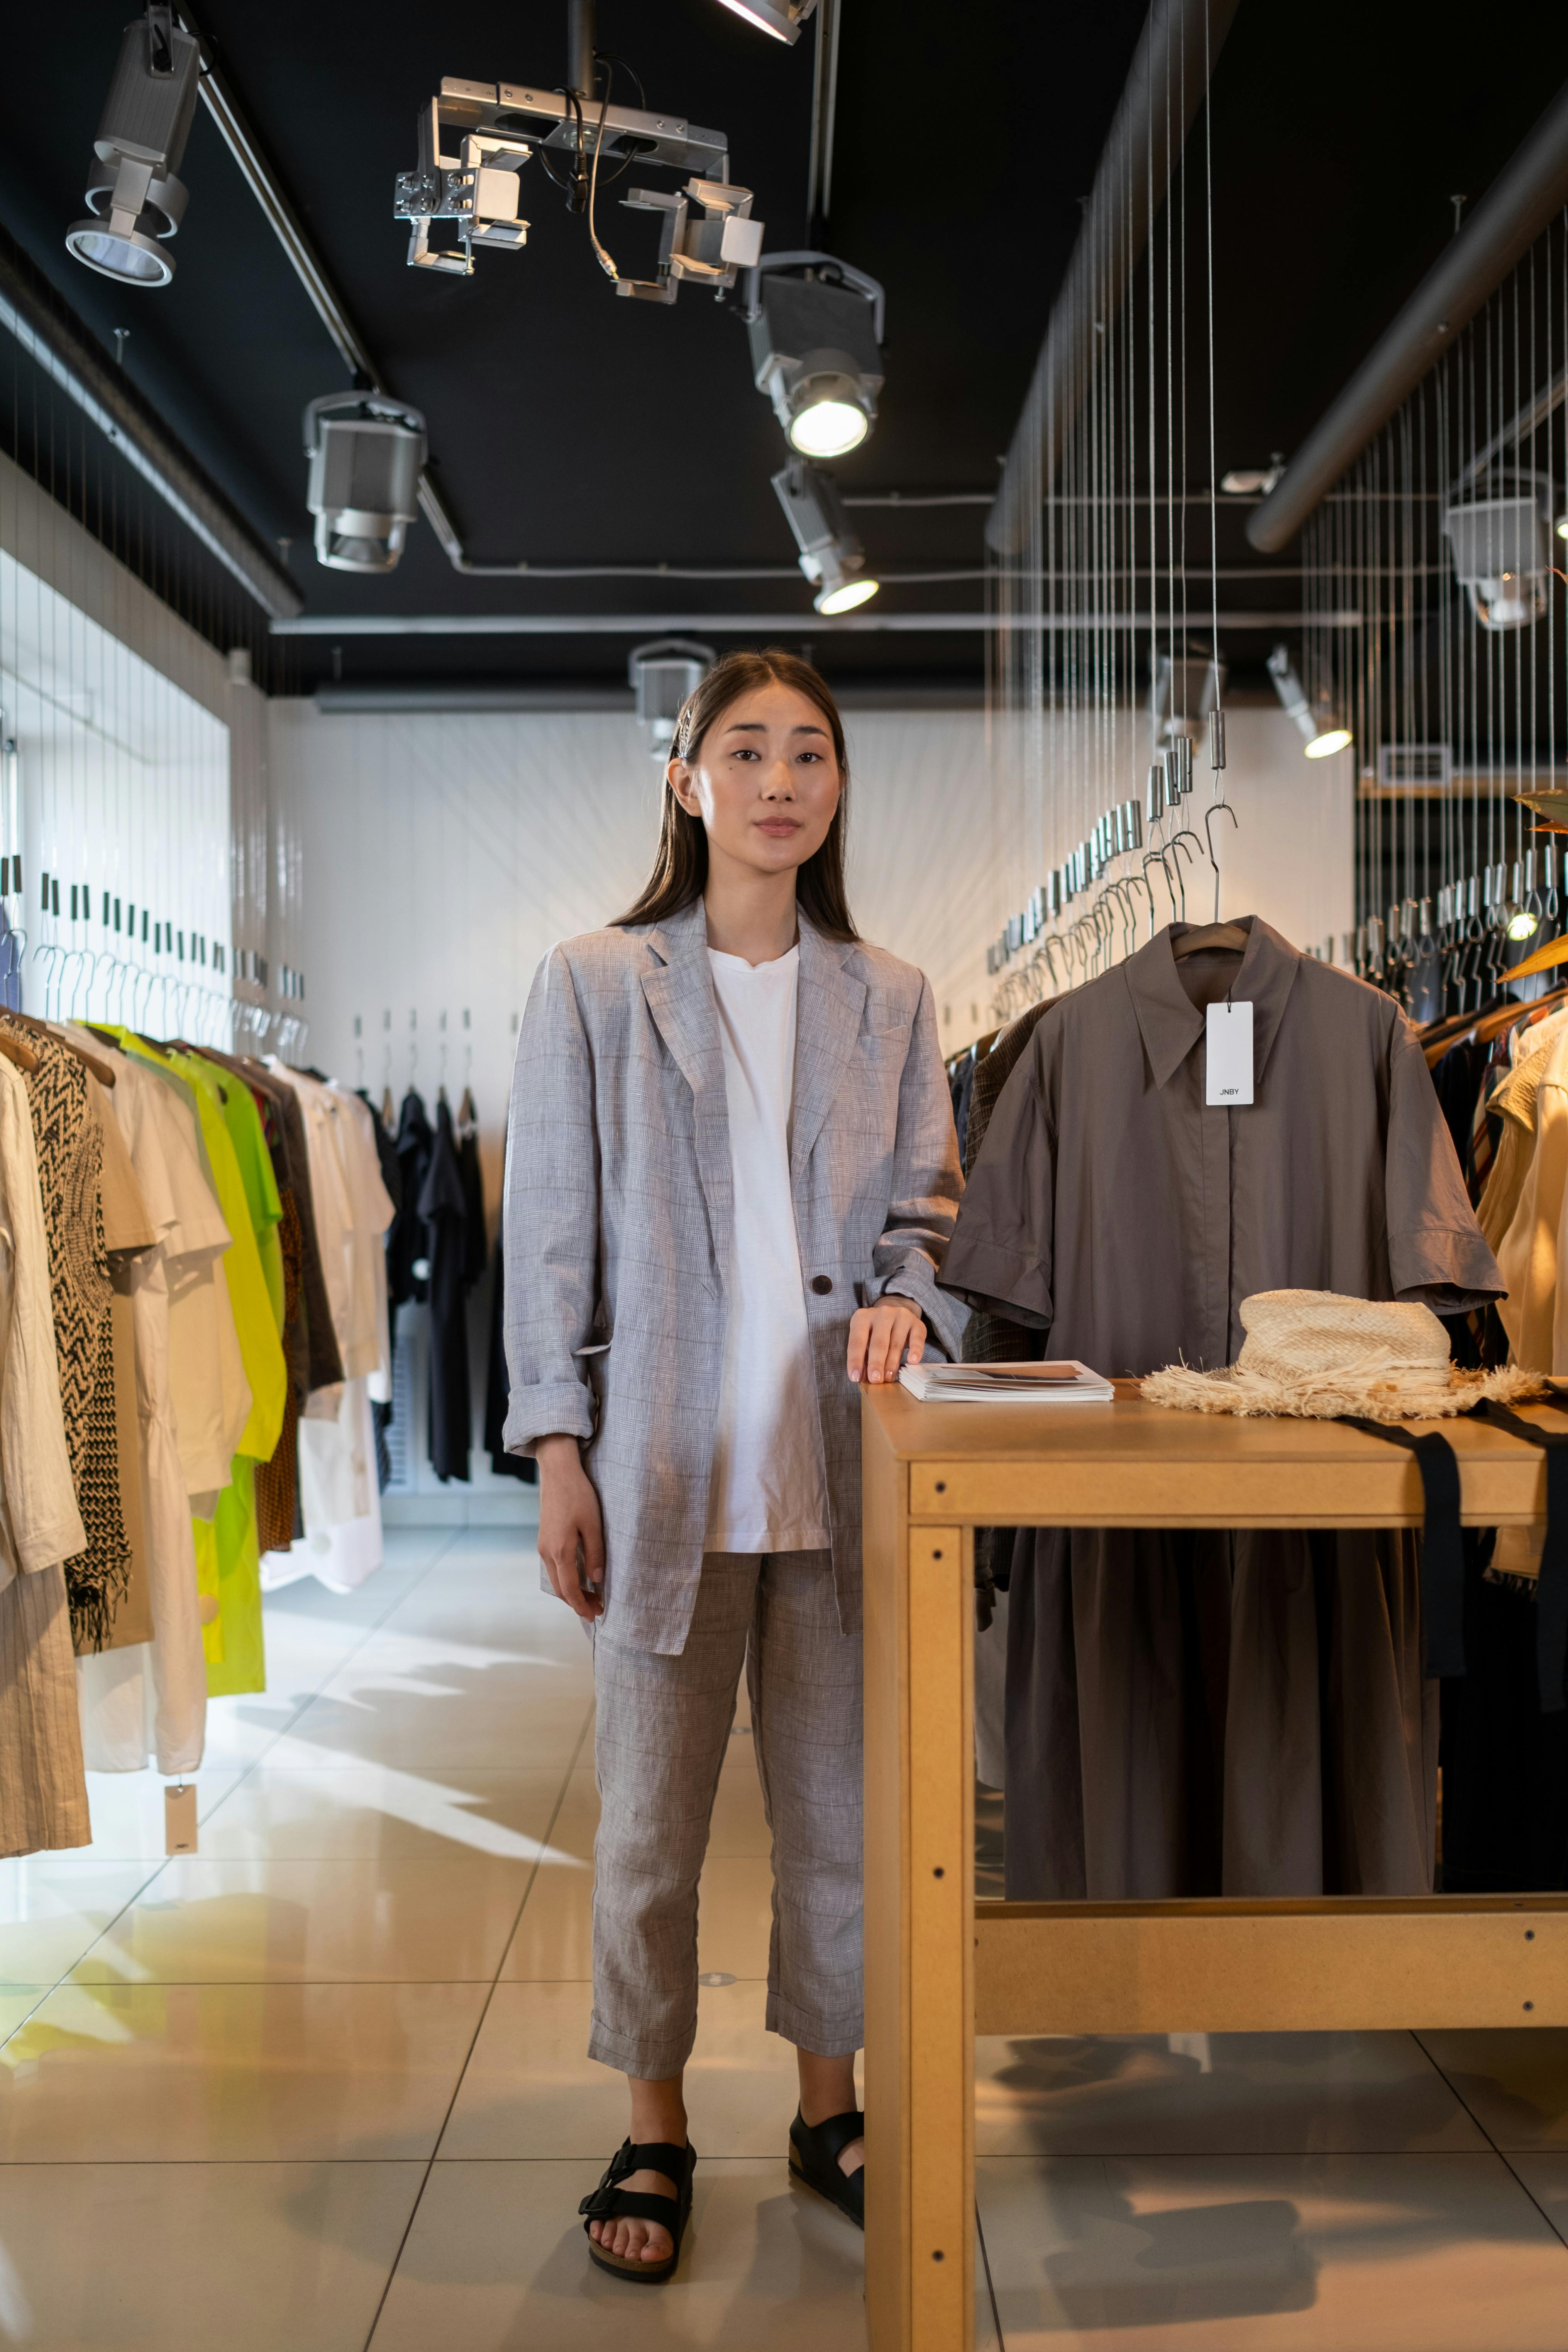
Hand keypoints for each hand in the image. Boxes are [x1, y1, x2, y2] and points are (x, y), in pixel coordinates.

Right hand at [536, 1434, 605, 1620]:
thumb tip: (596, 1580)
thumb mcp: (593, 1524)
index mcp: (560, 1550)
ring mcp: (542, 1546)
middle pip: (559, 1588)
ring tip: (591, 1597)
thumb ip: (595, 1553)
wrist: (558, 1472)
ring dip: (571, 1591)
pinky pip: (553, 1567)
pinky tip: (579, 1579)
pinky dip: (565, 1579)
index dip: (581, 1605)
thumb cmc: (578, 1495)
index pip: (569, 1589)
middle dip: (577, 1602)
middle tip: (598, 1610)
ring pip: (555, 1579)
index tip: (595, 1615)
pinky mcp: (544, 1539)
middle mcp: (546, 1552)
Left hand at [847, 1297, 925, 1386]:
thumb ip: (863, 1357)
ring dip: (892, 1362)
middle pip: (878, 1342)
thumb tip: (864, 1378)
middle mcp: (881, 1313)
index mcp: (862, 1317)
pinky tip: (913, 1361)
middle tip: (875, 1380)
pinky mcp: (916, 1323)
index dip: (855, 1360)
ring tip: (889, 1378)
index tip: (856, 1378)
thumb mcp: (865, 1341)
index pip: (857, 1341)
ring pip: (896, 1343)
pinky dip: (915, 1350)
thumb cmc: (875, 1333)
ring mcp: (900, 1316)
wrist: (895, 1316)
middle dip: (876, 1363)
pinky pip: (917, 1338)